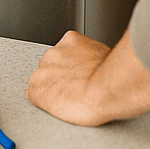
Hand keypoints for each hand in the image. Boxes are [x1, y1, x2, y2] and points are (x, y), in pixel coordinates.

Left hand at [27, 28, 149, 125]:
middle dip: (62, 78)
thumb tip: (103, 63)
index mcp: (70, 41)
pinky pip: (36, 97)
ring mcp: (42, 72)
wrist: (106, 91)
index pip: (65, 54)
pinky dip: (45, 104)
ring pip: (43, 82)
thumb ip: (95, 57)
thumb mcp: (108, 55)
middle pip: (53, 67)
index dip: (73, 68)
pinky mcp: (37, 91)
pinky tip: (60, 107)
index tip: (81, 77)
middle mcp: (53, 53)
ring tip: (72, 101)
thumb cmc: (113, 77)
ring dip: (53, 90)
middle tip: (78, 90)